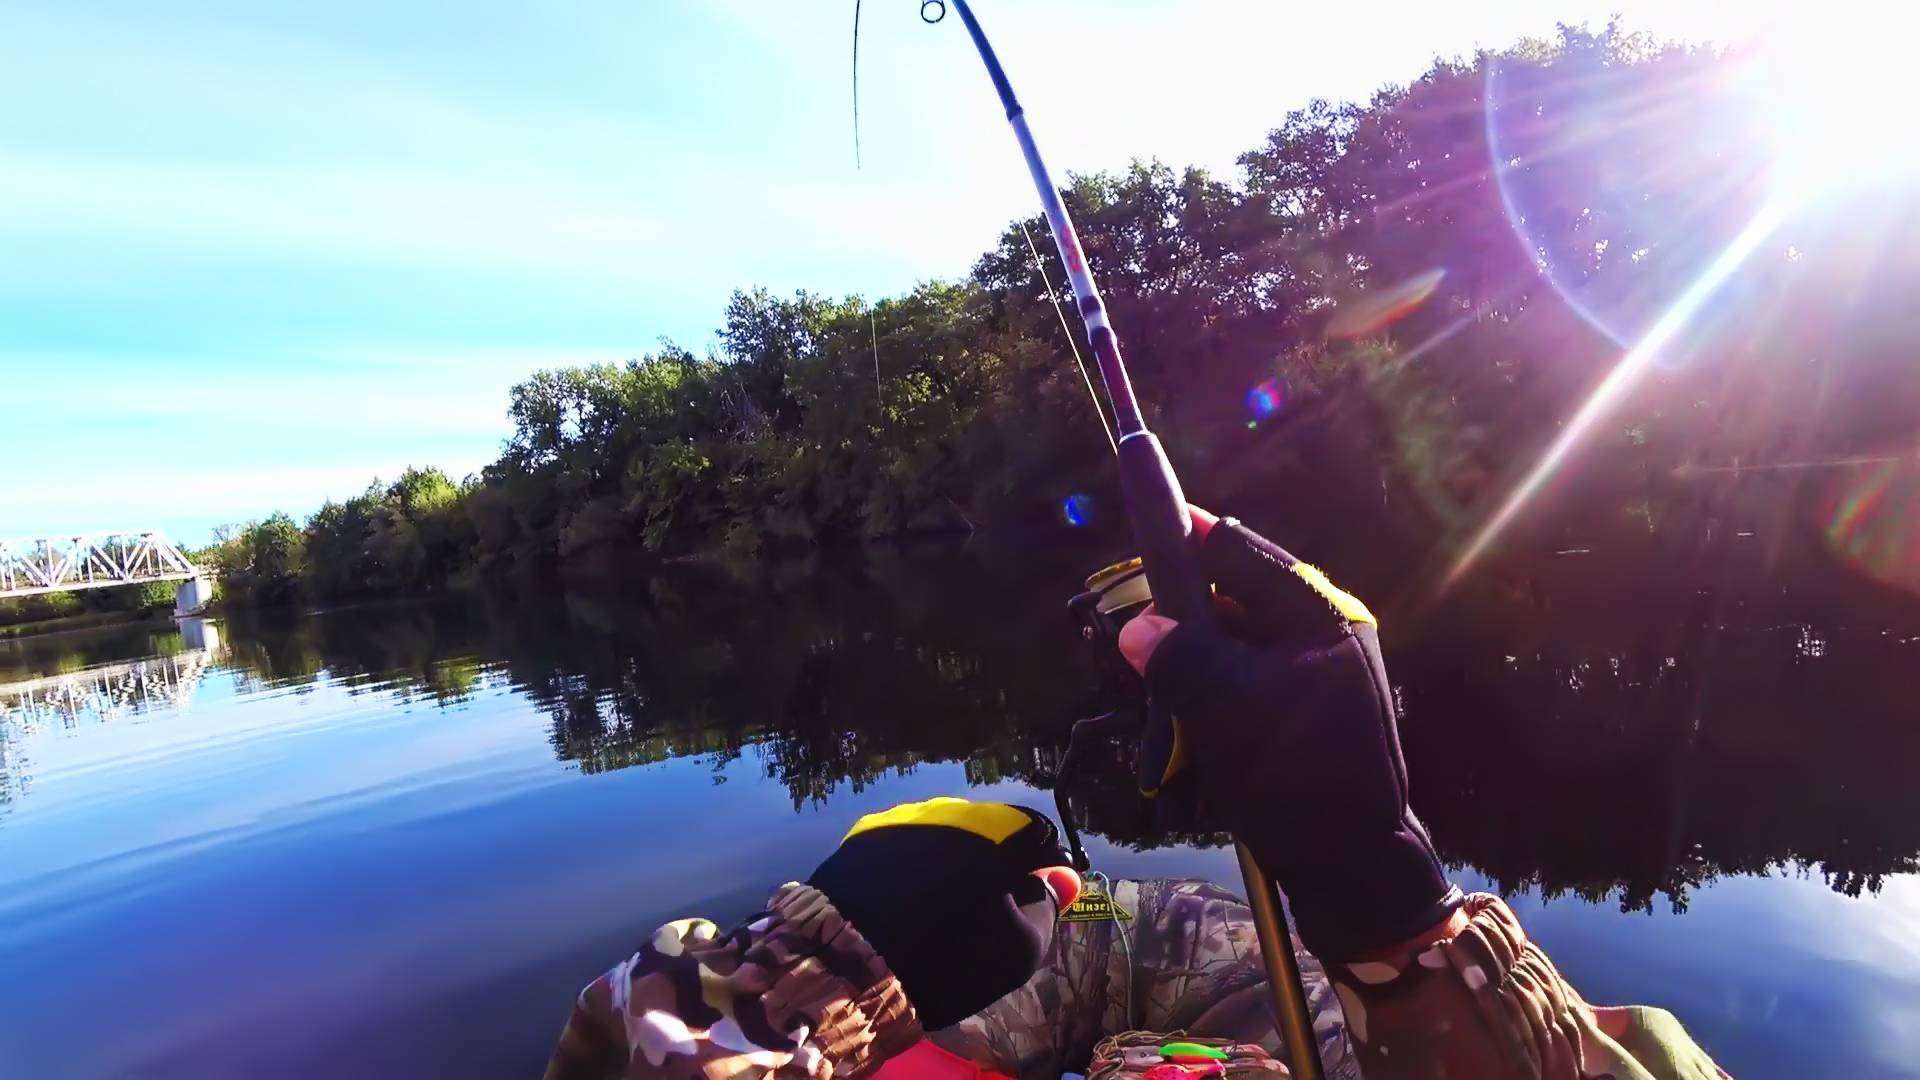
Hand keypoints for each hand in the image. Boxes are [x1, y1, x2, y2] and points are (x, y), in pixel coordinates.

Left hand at [807, 798, 1080, 1029]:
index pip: (1040, 834)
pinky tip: (907, 900)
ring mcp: (906, 817)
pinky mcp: (867, 833)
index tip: (1037, 895)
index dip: (1045, 865)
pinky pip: (908, 843)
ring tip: (942, 905)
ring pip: (948, 833)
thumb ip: (1048, 905)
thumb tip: (1062, 877)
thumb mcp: (1020, 948)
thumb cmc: (950, 958)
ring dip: (955, 860)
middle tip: (989, 906)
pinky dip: (916, 865)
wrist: (851, 966)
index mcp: (997, 831)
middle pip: (993, 828)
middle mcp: (953, 809)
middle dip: (998, 860)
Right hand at [1115, 513, 1460, 959]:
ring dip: (1190, 656)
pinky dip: (1206, 689)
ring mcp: (1312, 673)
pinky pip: (1238, 678)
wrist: (1353, 866)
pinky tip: (1182, 718)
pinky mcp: (1297, 710)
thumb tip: (1137, 627)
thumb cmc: (1302, 781)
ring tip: (1159, 687)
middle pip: (1233, 593)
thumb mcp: (1232, 713)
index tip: (1141, 535)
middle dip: (1184, 611)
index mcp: (1321, 616)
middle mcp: (1321, 633)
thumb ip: (1182, 660)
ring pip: (1230, 639)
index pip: (1241, 553)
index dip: (1188, 540)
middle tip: (1140, 634)